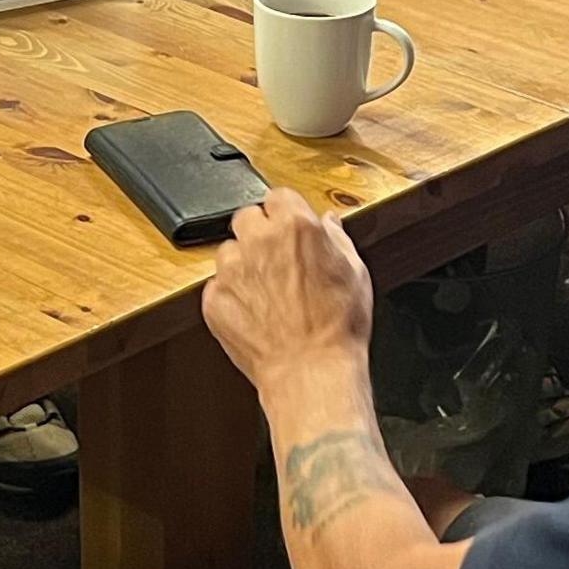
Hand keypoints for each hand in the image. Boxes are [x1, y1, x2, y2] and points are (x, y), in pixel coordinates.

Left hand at [202, 188, 374, 393]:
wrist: (311, 371)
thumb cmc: (338, 327)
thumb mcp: (355, 272)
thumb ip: (337, 239)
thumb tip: (329, 223)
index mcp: (295, 226)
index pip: (278, 196)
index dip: (286, 212)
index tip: (289, 227)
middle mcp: (258, 241)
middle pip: (247, 218)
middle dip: (260, 233)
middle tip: (277, 259)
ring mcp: (232, 270)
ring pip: (229, 251)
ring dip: (243, 264)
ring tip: (267, 292)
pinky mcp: (214, 298)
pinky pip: (217, 285)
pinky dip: (232, 295)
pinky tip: (255, 313)